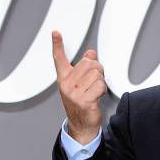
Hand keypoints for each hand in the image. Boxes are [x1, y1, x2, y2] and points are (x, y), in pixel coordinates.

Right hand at [52, 30, 105, 144]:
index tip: (56, 33)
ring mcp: (73, 93)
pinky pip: (100, 85)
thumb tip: (91, 53)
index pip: (59, 59)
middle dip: (97, 70)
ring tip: (95, 91)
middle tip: (94, 82)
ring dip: (101, 81)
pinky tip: (97, 97)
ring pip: (96, 74)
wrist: (82, 126)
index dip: (57, 45)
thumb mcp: (81, 84)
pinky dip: (103, 90)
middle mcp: (66, 84)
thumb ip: (85, 68)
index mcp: (64, 79)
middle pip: (89, 63)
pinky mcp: (83, 100)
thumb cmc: (82, 103)